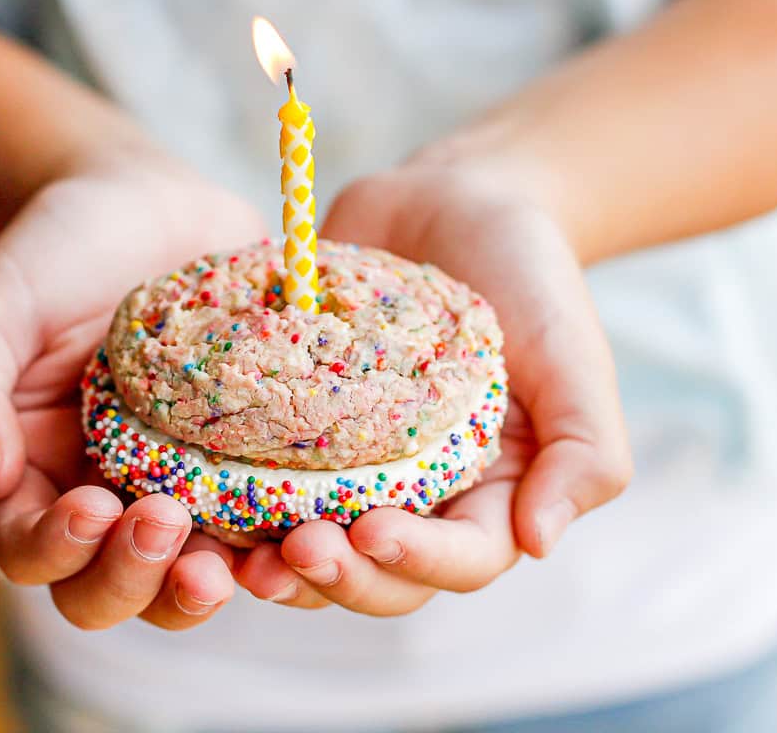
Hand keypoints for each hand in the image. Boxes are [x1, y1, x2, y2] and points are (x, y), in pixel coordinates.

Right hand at [0, 156, 267, 629]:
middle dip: (135, 580)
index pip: (34, 549)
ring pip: (190, 577)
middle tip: (167, 527)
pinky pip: (263, 523)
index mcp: (35, 476)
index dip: (60, 548)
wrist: (147, 204)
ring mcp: (181, 487)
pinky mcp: (245, 466)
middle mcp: (107, 497)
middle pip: (110, 591)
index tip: (93, 505)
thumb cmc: (61, 249)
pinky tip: (307, 525)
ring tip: (243, 564)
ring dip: (208, 585)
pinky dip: (278, 540)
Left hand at [236, 157, 631, 614]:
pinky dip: (232, 503)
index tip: (370, 528)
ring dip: (276, 564)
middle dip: (338, 576)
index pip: (462, 559)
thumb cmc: (528, 273)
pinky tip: (191, 499)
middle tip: (291, 551)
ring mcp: (354, 468)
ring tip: (234, 556)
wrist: (456, 200)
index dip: (416, 561)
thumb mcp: (574, 355)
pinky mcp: (297, 431)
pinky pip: (262, 482)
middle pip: (380, 575)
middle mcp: (421, 496)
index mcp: (491, 494)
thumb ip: (585, 451)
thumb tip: (541, 543)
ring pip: (315, 546)